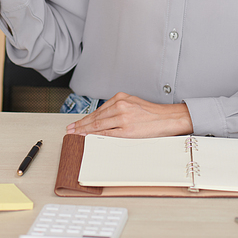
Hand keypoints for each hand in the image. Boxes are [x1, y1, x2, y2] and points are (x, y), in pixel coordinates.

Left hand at [65, 92, 193, 138]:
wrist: (167, 118)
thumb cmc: (152, 113)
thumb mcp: (133, 104)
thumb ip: (118, 108)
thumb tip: (103, 119)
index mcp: (121, 98)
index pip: (98, 110)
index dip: (85, 118)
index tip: (76, 123)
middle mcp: (120, 105)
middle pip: (95, 117)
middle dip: (81, 124)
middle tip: (70, 130)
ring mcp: (123, 117)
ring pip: (98, 125)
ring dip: (84, 131)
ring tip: (75, 135)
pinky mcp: (127, 130)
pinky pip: (107, 134)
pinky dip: (96, 136)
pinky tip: (89, 139)